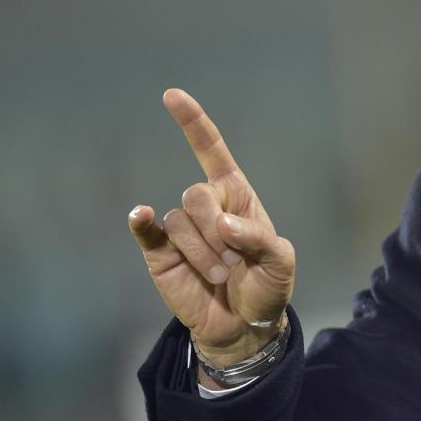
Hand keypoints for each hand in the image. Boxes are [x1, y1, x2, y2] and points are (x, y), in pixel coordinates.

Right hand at [129, 89, 295, 369]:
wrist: (245, 325)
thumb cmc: (266, 285)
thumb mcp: (280, 261)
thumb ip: (257, 238)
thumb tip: (223, 226)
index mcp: (237, 196)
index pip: (212, 151)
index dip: (193, 123)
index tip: (172, 96)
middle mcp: (206, 206)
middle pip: (197, 194)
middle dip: (218, 230)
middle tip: (234, 263)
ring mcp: (180, 229)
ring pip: (181, 222)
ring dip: (204, 253)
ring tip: (221, 275)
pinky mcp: (159, 252)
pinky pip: (148, 231)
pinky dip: (143, 223)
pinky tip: (141, 217)